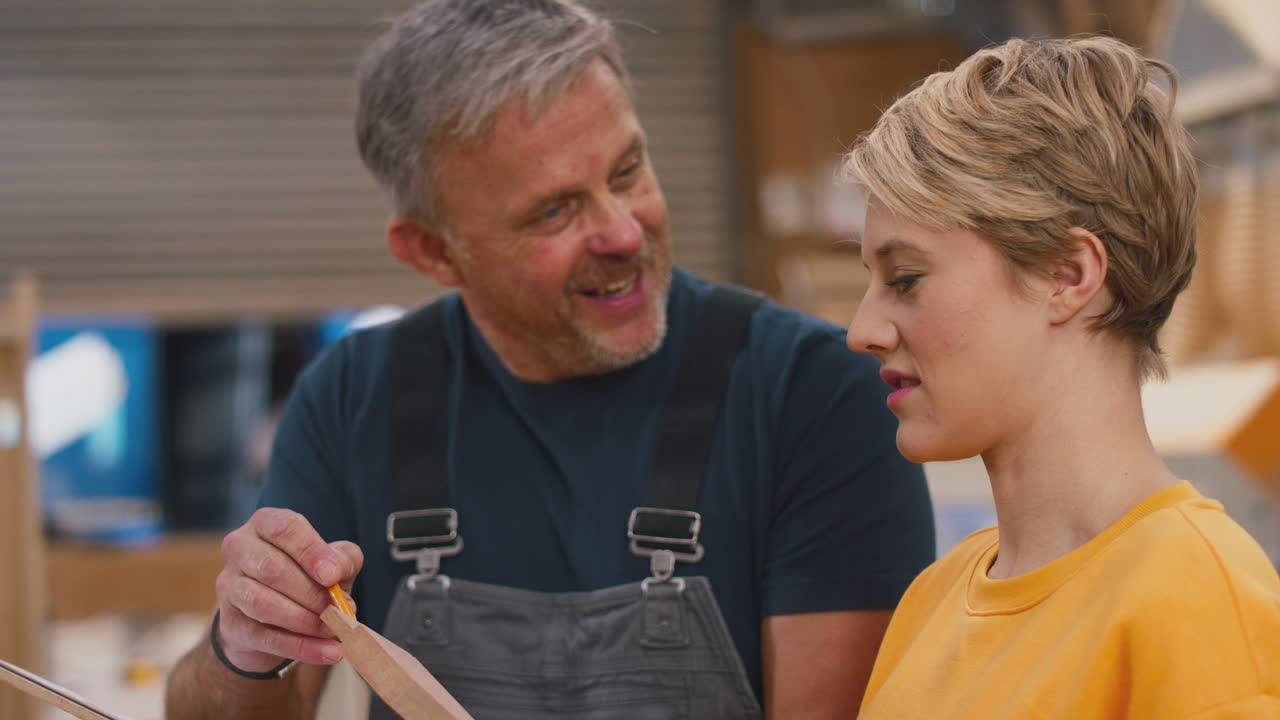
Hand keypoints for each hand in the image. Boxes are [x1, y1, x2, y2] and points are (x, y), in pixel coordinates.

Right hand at [214, 508, 363, 672]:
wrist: (272, 620)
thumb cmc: (306, 578)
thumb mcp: (332, 563)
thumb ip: (342, 560)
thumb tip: (336, 572)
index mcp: (265, 524)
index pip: (284, 528)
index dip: (310, 552)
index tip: (332, 576)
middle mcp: (239, 548)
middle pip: (272, 569)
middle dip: (311, 593)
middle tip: (340, 610)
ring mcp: (228, 586)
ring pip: (262, 603)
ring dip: (305, 620)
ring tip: (334, 629)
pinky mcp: (229, 623)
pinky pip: (265, 637)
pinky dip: (302, 647)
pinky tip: (330, 653)